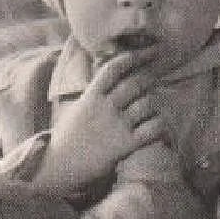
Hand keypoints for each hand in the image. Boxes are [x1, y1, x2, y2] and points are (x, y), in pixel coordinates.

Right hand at [38, 48, 167, 194]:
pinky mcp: (125, 144)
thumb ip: (93, 93)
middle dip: (149, 79)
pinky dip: (160, 124)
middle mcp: (105, 108)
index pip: (113, 69)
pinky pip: (153, 128)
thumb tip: (109, 77)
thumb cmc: (68, 137)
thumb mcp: (77, 108)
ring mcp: (116, 126)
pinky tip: (158, 125)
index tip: (146, 52)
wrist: (58, 166)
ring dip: (154, 103)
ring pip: (147, 103)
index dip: (132, 57)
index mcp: (91, 97)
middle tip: (153, 80)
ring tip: (151, 107)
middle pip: (135, 83)